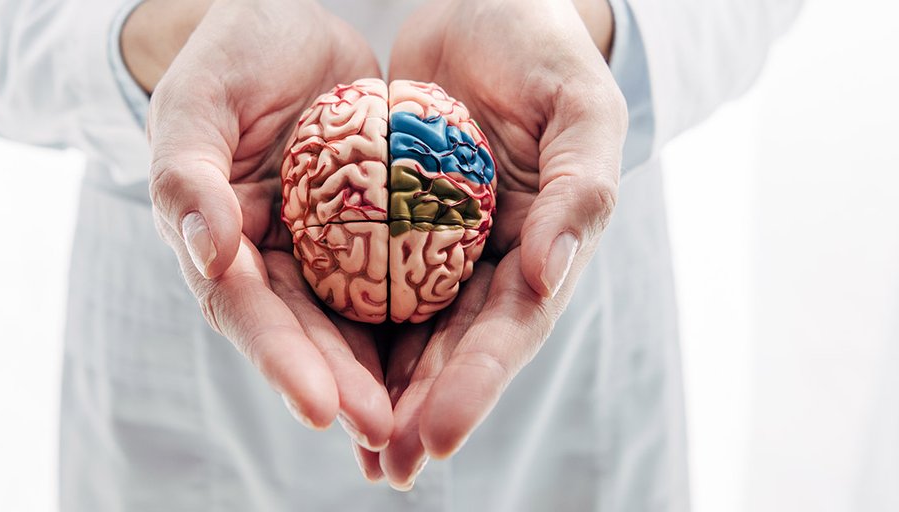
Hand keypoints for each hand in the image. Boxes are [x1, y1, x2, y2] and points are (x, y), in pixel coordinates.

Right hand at [132, 0, 394, 451]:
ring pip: (356, 324)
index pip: (245, 310)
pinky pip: (402, 278)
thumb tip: (212, 254)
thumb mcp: (198, 98)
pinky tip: (462, 359)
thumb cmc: (230, 51)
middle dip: (345, 389)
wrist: (291, 17)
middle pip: (307, 335)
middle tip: (387, 433)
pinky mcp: (373, 232)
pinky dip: (425, 322)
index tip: (319, 407)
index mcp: (215, 240)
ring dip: (387, 377)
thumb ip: (187, 174)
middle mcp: (268, 261)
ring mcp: (322, 251)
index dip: (280, 360)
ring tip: (426, 424)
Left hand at [376, 0, 625, 487]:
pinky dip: (345, 331)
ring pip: (408, 334)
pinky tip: (318, 375)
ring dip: (383, 392)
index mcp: (546, 247)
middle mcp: (494, 264)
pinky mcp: (392, 228)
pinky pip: (363, 284)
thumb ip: (579, 191)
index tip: (434, 434)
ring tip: (355, 451)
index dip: (476, 387)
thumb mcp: (581, 107)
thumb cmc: (544, 49)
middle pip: (455, 351)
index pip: (509, 330)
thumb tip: (547, 281)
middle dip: (421, 411)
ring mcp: (442, 251)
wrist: (483, 4)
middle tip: (386, 465)